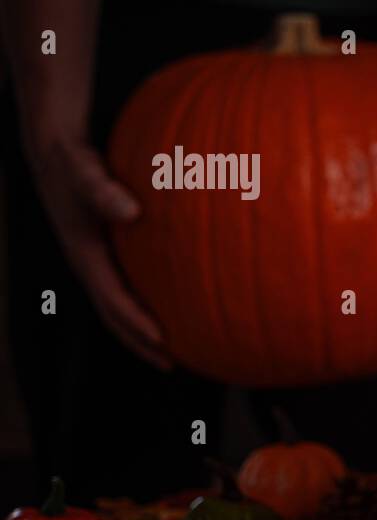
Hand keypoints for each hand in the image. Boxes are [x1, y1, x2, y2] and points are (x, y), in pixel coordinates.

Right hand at [29, 132, 170, 368]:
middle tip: (173, 364)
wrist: (55, 154)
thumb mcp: (84, 173)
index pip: (112, 299)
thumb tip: (132, 212)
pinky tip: (178, 307)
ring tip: (177, 350)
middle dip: (140, 342)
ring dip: (142, 331)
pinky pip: (126, 288)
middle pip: (113, 315)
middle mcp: (89, 265)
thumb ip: (103, 190)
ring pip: (118, 306)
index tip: (163, 340)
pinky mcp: (105, 255)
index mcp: (84, 256)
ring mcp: (96, 263)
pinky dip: (147, 304)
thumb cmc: (74, 164)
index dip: (136, 322)